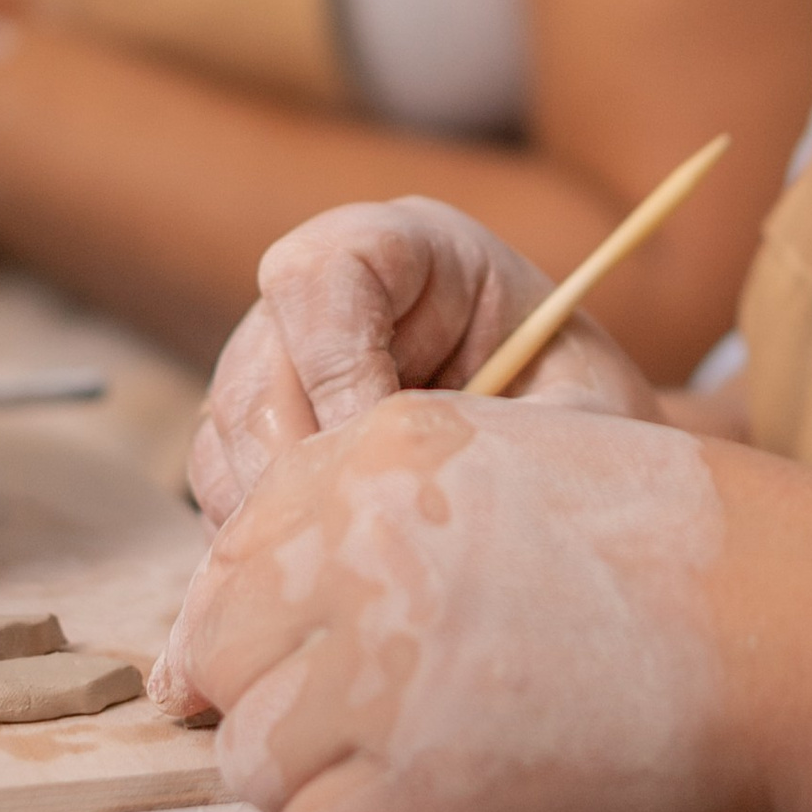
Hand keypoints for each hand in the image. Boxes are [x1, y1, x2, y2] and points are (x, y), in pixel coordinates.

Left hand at [153, 392, 811, 811]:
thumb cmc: (706, 565)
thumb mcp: (531, 468)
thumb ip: (405, 520)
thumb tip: (304, 618)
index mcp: (383, 449)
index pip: (234, 554)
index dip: (263, 630)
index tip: (308, 671)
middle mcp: (354, 549)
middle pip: (224, 660)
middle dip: (285, 707)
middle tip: (384, 741)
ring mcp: (371, 677)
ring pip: (255, 765)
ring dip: (330, 787)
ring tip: (443, 780)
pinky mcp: (404, 802)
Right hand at [188, 198, 659, 527]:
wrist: (585, 448)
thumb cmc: (586, 411)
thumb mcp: (577, 411)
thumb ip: (500, 433)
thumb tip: (404, 492)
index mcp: (408, 248)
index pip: (322, 273)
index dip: (334, 364)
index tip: (381, 445)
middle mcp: (325, 293)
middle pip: (258, 366)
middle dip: (299, 464)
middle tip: (364, 534)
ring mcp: (282, 357)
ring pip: (230, 431)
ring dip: (277, 510)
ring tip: (358, 560)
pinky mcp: (264, 428)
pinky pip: (225, 481)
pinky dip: (267, 533)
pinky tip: (338, 563)